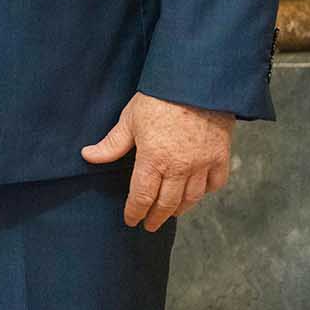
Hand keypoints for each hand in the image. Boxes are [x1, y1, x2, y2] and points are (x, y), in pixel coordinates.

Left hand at [81, 91, 233, 230]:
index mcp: (154, 159)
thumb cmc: (159, 98)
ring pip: (192, 198)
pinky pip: (215, 184)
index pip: (142, 196)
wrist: (196, 83)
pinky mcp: (220, 157)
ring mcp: (203, 165)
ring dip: (179, 209)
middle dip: (156, 217)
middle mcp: (180, 168)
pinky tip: (197, 194)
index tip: (131, 220)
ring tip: (170, 213)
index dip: (135, 211)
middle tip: (150, 225)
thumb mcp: (129, 119)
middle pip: (167, 203)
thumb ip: (112, 143)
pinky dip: (205, 192)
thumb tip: (88, 156)